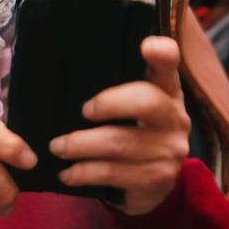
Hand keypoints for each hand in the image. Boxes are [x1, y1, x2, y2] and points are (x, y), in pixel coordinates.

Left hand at [50, 35, 190, 214]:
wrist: (150, 184)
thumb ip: (108, 88)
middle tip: (82, 112)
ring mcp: (170, 149)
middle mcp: (175, 118)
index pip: (169, 66)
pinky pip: (114, 173)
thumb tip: (53, 73)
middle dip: (106, 104)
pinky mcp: (158, 178)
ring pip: (120, 142)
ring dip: (80, 144)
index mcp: (166, 92)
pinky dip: (84, 173)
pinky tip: (67, 174)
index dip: (162, 54)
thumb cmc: (128, 132)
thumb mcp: (126, 107)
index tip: (146, 45)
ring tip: (56, 147)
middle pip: (145, 101)